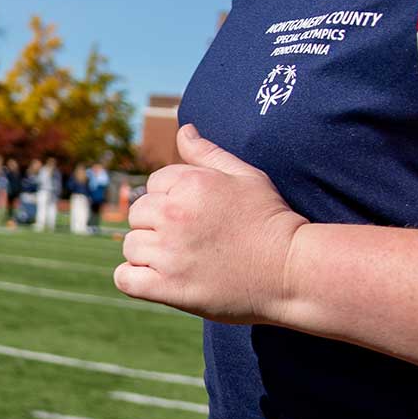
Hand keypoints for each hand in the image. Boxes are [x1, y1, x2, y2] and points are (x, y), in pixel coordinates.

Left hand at [114, 123, 307, 323]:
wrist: (292, 271)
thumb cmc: (271, 220)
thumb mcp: (247, 176)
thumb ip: (208, 153)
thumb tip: (183, 130)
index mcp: (190, 184)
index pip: (153, 184)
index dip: (172, 198)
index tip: (196, 215)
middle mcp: (174, 215)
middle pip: (138, 214)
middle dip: (157, 224)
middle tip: (189, 239)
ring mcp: (170, 253)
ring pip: (131, 246)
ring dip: (148, 253)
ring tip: (179, 260)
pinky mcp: (169, 288)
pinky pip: (125, 279)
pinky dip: (134, 279)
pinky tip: (156, 278)